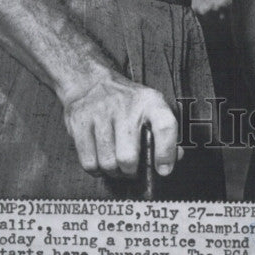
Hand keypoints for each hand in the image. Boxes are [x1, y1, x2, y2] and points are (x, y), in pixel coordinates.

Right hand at [62, 72, 182, 177]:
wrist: (90, 81)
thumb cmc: (127, 102)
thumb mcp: (151, 107)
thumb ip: (165, 133)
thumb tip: (174, 160)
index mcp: (150, 101)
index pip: (164, 125)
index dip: (166, 152)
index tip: (163, 170)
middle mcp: (126, 105)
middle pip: (128, 157)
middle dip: (130, 172)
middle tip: (131, 170)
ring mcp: (100, 113)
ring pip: (107, 163)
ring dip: (113, 172)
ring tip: (115, 165)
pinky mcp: (80, 122)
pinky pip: (89, 162)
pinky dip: (96, 170)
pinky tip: (100, 161)